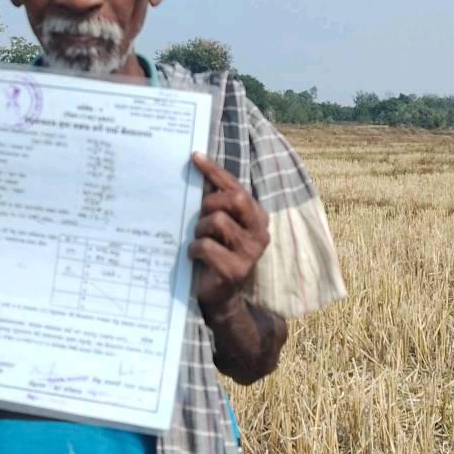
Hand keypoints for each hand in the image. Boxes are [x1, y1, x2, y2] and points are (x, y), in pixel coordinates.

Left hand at [188, 151, 269, 316]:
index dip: (215, 170)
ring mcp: (251, 251)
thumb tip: (195, 167)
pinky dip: (194, 248)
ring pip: (217, 221)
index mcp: (256, 216)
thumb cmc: (216, 253)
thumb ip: (214, 201)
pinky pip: (206, 246)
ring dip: (199, 229)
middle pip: (234, 198)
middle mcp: (260, 231)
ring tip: (196, 239)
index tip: (194, 156)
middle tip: (198, 214)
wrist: (220, 296)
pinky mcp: (236, 269)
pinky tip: (193, 256)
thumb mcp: (217, 225)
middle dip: (210, 202)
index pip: (237, 186)